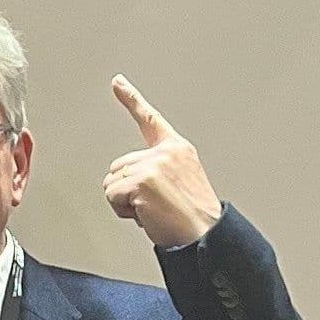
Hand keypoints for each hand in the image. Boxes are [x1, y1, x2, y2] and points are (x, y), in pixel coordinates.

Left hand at [103, 77, 221, 250]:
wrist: (207, 237)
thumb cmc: (195, 217)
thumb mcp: (184, 180)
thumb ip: (160, 169)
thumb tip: (131, 178)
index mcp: (178, 149)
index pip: (151, 120)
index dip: (132, 99)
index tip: (117, 82)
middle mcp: (165, 153)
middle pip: (120, 166)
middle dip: (129, 188)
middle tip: (156, 204)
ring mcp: (152, 166)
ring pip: (113, 182)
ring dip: (126, 201)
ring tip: (154, 210)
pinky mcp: (140, 182)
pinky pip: (112, 196)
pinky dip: (123, 210)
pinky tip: (147, 215)